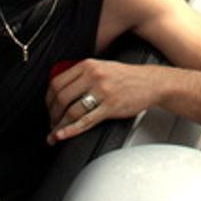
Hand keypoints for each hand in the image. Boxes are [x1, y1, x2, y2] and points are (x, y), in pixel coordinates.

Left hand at [45, 58, 159, 144]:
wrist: (151, 82)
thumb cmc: (128, 77)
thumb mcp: (103, 67)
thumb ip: (83, 75)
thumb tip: (60, 90)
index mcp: (88, 65)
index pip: (57, 82)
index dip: (48, 98)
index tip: (48, 107)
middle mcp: (93, 76)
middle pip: (61, 97)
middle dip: (52, 114)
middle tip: (51, 122)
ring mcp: (102, 92)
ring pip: (72, 111)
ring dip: (59, 125)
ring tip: (56, 133)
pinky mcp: (110, 107)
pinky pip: (86, 121)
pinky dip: (70, 130)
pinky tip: (62, 135)